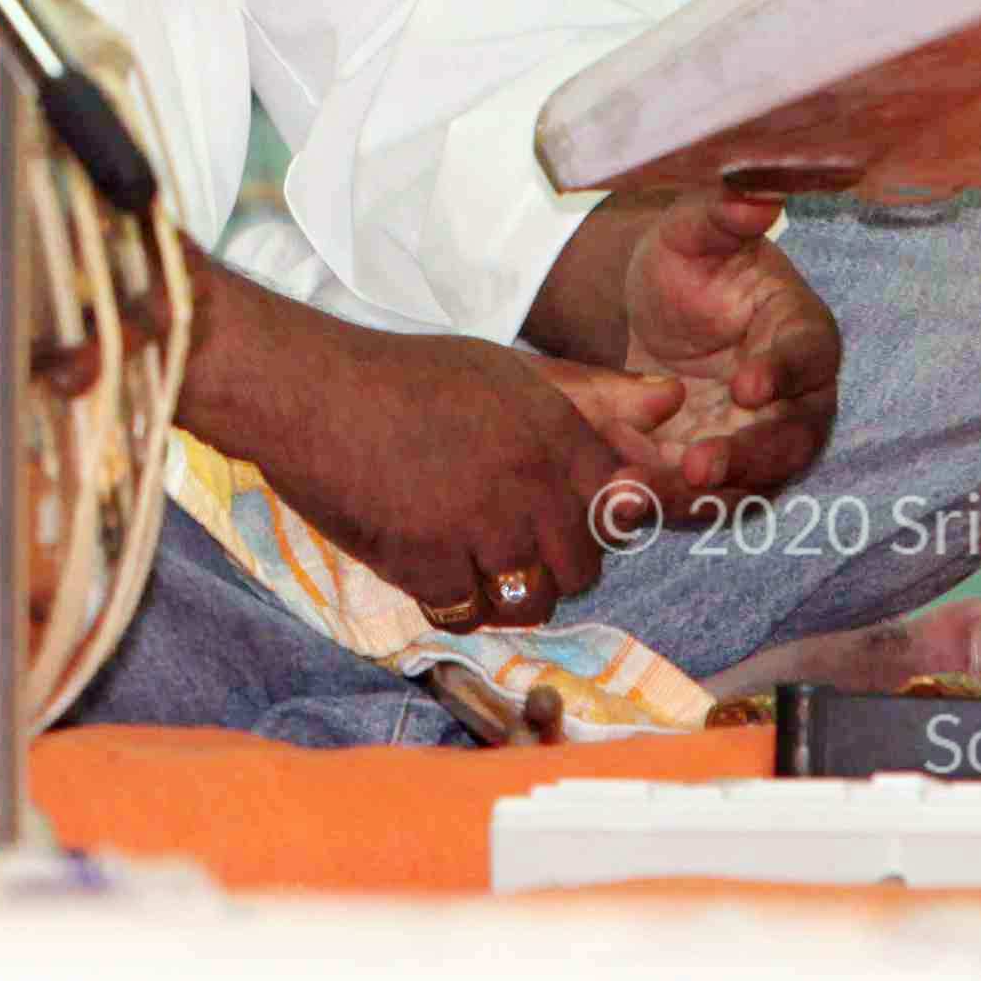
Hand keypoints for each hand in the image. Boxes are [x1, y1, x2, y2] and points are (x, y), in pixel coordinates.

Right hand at [178, 265, 684, 632]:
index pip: (620, 509)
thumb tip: (675, 400)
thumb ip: (590, 393)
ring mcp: (481, 523)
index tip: (549, 517)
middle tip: (496, 540)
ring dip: (502, 592)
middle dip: (549, 567)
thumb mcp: (503, 369)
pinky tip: (420, 560)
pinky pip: (466, 612)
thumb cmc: (401, 375)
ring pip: (531, 600)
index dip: (589, 524)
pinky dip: (446, 598)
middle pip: (583, 567)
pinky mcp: (430, 560)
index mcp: (554, 428)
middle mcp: (530, 478)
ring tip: (462, 557)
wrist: (305, 388)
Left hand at [591, 192, 838, 512]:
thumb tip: (759, 194)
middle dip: (745, 456)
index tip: (746, 386)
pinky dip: (666, 504)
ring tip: (643, 495)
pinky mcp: (719, 472)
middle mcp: (795, 399)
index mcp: (801, 332)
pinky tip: (619, 500)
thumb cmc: (688, 262)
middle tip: (696, 465)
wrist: (653, 311)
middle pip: (788, 439)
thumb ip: (722, 213)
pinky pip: (702, 499)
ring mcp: (759, 441)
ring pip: (746, 483)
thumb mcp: (692, 231)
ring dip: (700, 497)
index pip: (807, 355)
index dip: (783, 373)